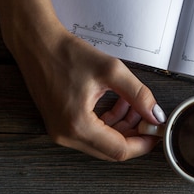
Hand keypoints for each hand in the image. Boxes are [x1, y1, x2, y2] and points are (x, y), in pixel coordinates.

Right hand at [12, 24, 165, 160]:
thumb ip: (138, 94)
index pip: (119, 150)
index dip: (143, 143)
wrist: (37, 44)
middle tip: (150, 117)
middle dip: (134, 134)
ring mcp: (61, 131)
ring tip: (135, 103)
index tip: (156, 132)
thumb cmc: (66, 54)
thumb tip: (155, 114)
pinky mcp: (60, 124)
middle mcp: (66, 135)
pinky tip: (120, 102)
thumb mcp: (111, 70)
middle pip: (111, 149)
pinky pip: (91, 132)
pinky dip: (109, 121)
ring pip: (103, 141)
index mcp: (77, 126)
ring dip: (123, 126)